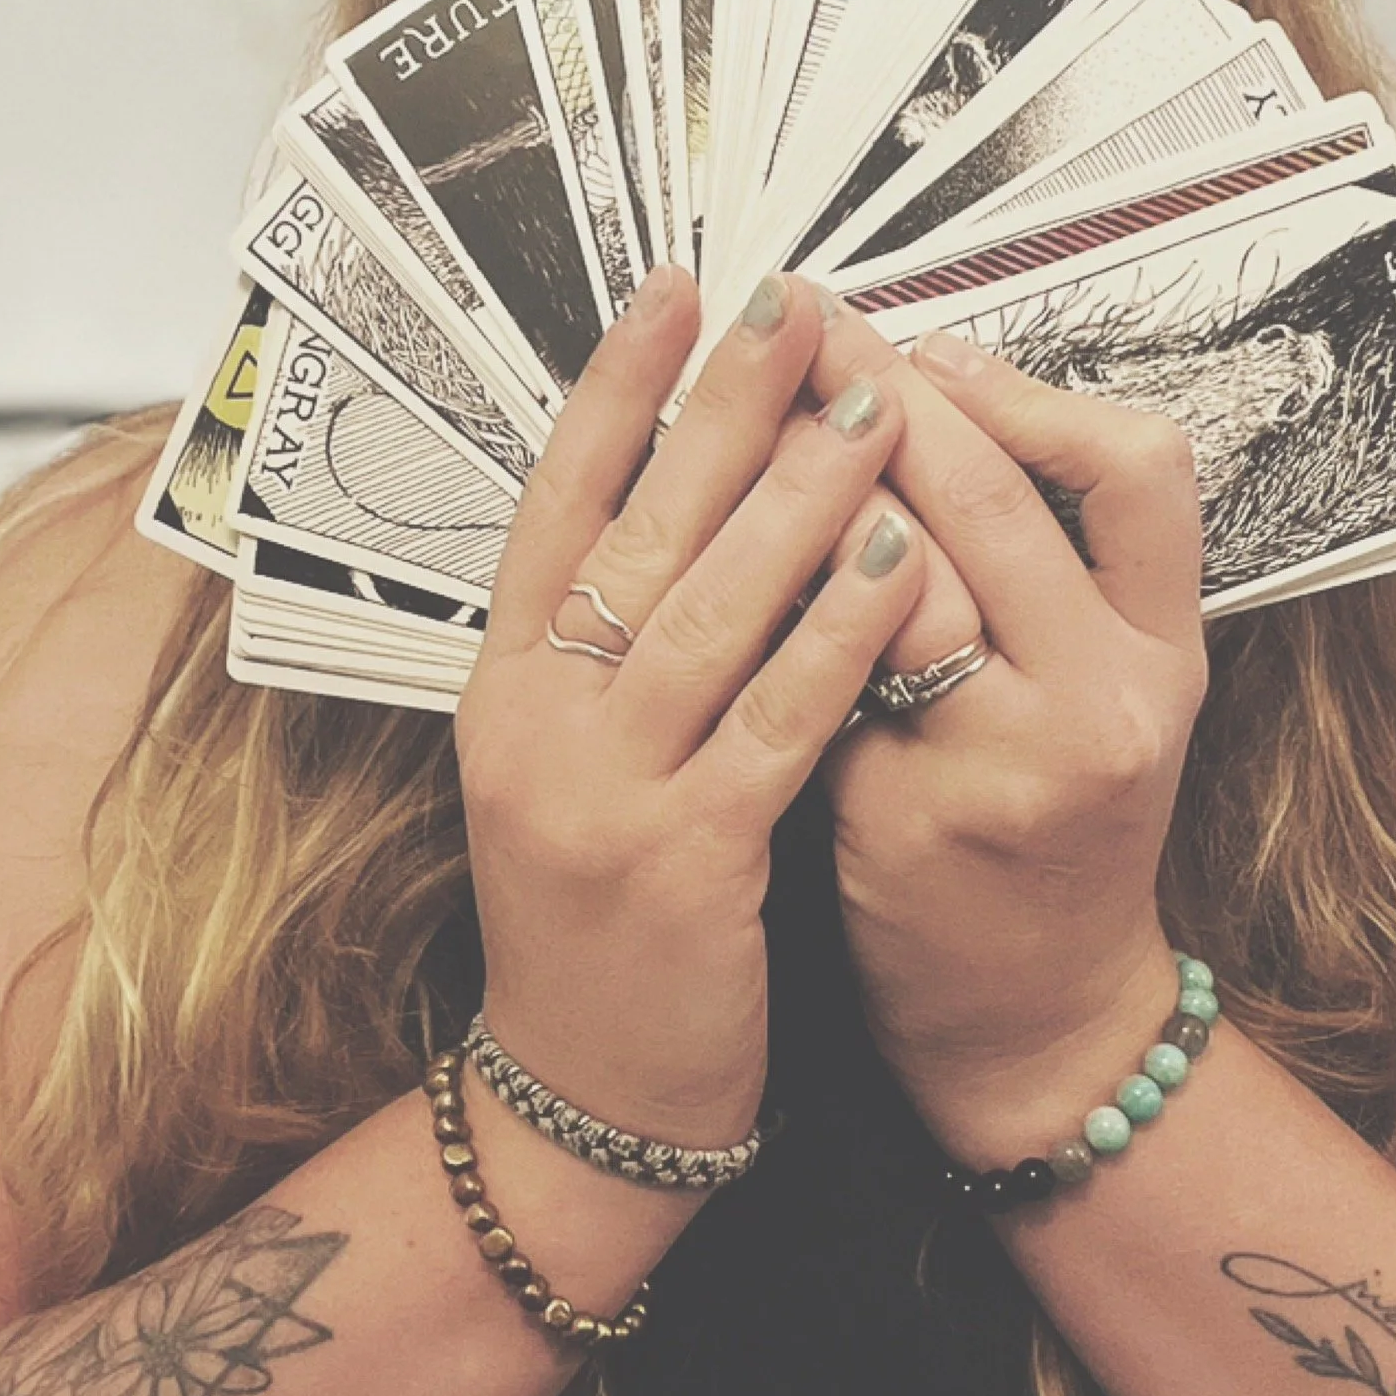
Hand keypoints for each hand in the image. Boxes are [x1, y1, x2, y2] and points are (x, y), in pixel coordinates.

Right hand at [455, 269, 926, 1152]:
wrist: (577, 1108)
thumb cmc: (596, 927)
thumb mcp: (563, 773)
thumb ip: (606, 652)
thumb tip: (691, 501)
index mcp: (499, 689)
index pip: (552, 502)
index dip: (615, 389)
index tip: (679, 287)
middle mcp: (531, 725)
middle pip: (635, 530)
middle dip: (721, 405)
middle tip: (799, 301)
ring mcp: (597, 793)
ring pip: (703, 611)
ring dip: (794, 496)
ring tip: (874, 399)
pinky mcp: (681, 864)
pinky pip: (774, 723)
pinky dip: (836, 635)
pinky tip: (896, 559)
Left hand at [806, 307, 1208, 1165]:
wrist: (1036, 1015)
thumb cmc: (1052, 827)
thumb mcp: (1101, 692)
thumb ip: (1046, 570)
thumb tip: (925, 401)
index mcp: (1167, 650)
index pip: (1142, 468)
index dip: (1033, 392)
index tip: (935, 351)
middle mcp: (1109, 701)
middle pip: (995, 502)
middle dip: (881, 396)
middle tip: (802, 329)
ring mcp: (1011, 765)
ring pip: (898, 584)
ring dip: (811, 490)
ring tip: (747, 421)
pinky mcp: (912, 820)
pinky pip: (825, 684)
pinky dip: (777, 616)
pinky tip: (718, 562)